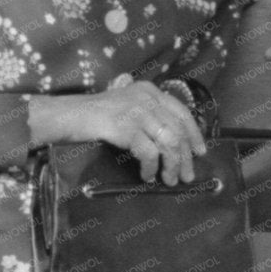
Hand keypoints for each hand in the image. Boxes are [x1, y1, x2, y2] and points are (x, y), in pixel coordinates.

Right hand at [78, 78, 207, 184]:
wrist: (70, 115)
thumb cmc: (96, 116)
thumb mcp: (127, 106)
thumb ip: (148, 116)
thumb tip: (172, 145)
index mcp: (150, 90)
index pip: (182, 112)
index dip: (194, 134)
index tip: (200, 152)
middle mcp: (148, 97)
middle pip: (178, 130)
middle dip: (185, 157)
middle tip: (187, 175)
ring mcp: (138, 111)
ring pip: (169, 142)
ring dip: (172, 165)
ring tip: (169, 180)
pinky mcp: (127, 127)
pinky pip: (149, 152)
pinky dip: (151, 167)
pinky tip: (147, 176)